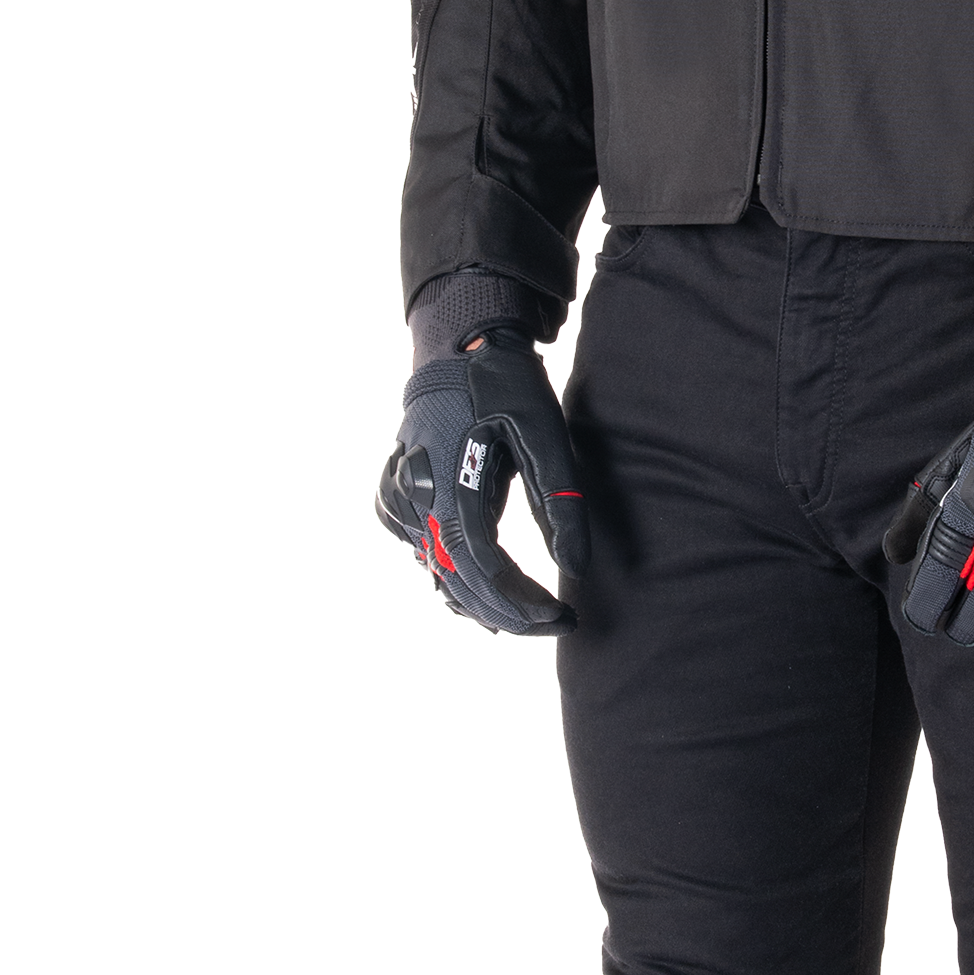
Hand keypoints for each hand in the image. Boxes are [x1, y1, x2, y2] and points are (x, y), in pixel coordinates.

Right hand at [378, 320, 589, 633]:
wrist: (460, 349)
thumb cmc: (508, 386)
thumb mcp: (547, 434)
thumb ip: (562, 502)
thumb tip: (576, 568)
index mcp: (448, 480)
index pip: (482, 566)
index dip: (521, 601)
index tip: (562, 617)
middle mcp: (414, 498)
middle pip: (458, 580)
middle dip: (510, 612)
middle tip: (558, 625)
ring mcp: (400, 502)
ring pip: (440, 574)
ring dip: (485, 603)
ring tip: (533, 618)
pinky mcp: (398, 501)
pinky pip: (428, 556)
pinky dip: (460, 581)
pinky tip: (493, 597)